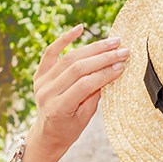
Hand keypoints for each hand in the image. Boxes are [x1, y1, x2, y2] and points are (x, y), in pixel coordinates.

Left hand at [23, 26, 127, 161]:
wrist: (47, 133)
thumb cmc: (70, 128)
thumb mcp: (85, 117)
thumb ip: (95, 93)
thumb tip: (114, 68)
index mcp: (58, 108)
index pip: (85, 84)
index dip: (105, 73)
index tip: (123, 65)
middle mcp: (46, 93)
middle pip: (77, 68)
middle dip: (103, 57)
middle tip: (123, 50)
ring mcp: (41, 82)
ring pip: (69, 58)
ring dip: (93, 48)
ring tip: (113, 42)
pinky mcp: (39, 73)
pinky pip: (51, 52)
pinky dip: (65, 38)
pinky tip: (80, 28)